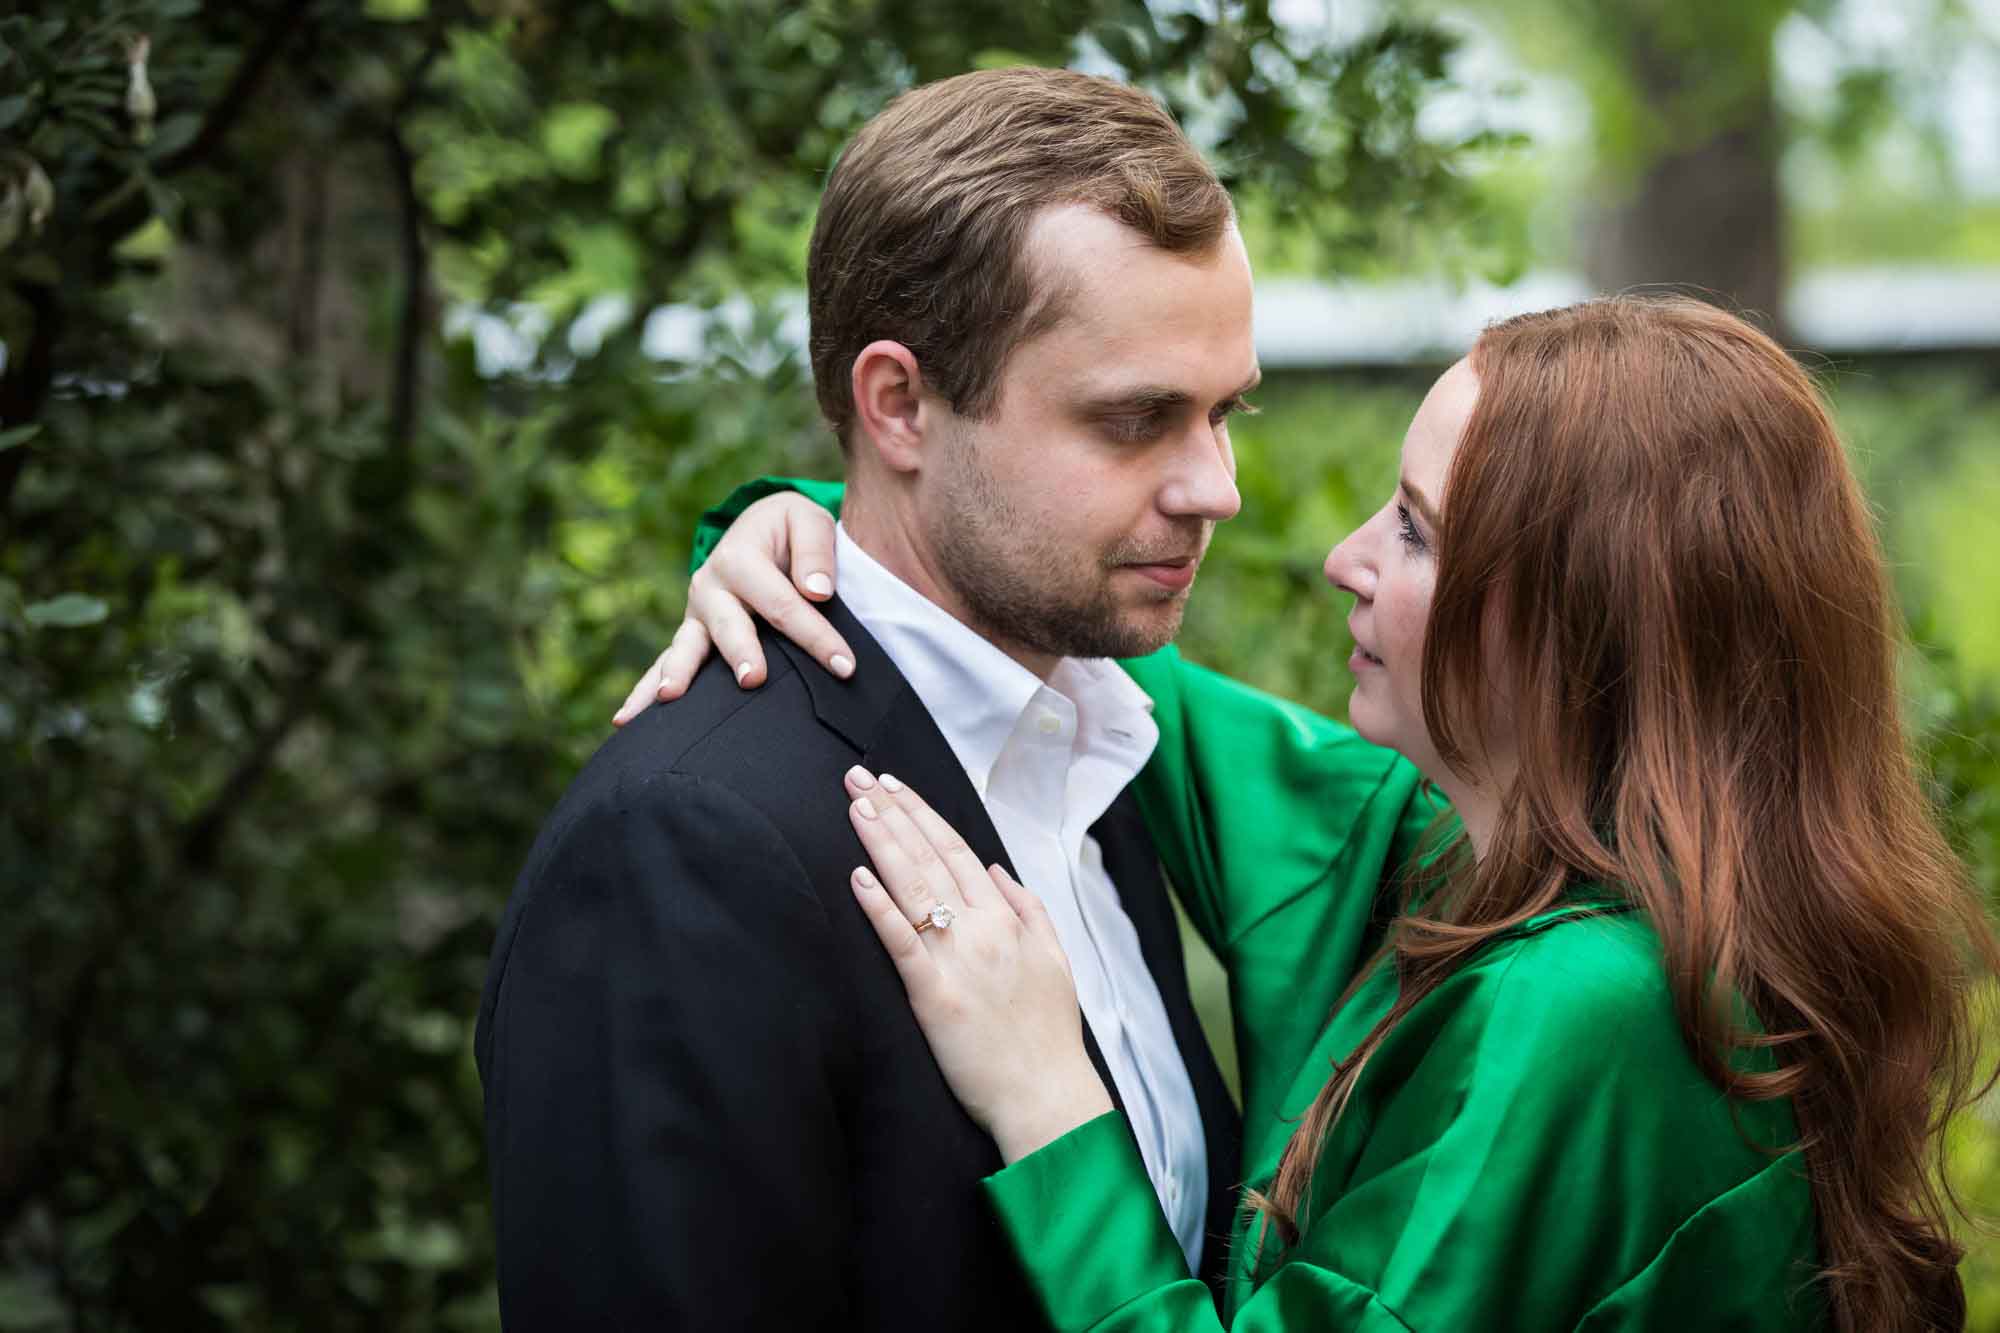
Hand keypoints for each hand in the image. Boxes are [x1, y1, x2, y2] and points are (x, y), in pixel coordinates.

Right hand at [612, 493, 853, 724]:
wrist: (761, 531)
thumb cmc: (789, 531)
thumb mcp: (808, 521)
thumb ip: (815, 551)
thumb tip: (816, 590)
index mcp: (739, 557)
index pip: (783, 604)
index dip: (816, 636)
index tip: (845, 666)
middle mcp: (710, 586)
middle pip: (729, 625)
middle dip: (742, 652)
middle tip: (754, 679)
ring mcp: (696, 615)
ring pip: (686, 647)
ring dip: (678, 672)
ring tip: (670, 696)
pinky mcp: (692, 636)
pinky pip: (665, 665)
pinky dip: (644, 691)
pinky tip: (626, 720)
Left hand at [842, 766, 1113, 1163]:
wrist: (1047, 1094)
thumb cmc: (1048, 1035)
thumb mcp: (1055, 960)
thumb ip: (1028, 909)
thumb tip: (998, 871)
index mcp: (1007, 919)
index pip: (957, 851)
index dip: (922, 814)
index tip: (894, 786)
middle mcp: (983, 929)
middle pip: (929, 857)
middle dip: (892, 813)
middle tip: (858, 777)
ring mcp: (958, 959)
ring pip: (913, 887)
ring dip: (882, 842)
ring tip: (856, 807)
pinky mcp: (934, 995)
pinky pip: (902, 941)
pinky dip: (880, 907)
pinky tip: (858, 877)